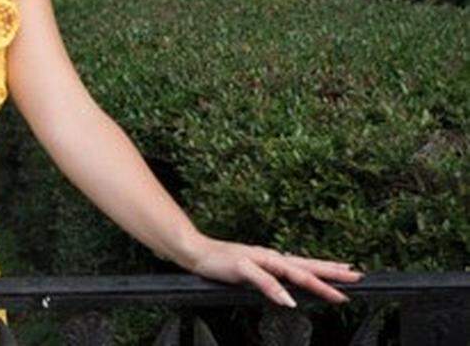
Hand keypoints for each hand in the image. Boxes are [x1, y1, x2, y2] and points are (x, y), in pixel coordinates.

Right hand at [183, 236, 363, 306]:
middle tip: (356, 278)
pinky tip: (288, 300)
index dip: (329, 267)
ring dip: (314, 282)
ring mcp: (257, 260)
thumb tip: (286, 288)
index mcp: (273, 259)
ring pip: (291, 272)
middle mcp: (269, 257)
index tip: (351, 271)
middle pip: (306, 266)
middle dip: (332, 273)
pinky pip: (263, 281)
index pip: (306, 264)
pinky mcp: (242, 267)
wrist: (196, 251)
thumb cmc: (221, 261)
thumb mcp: (250, 271)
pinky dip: (277, 290)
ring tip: (333, 293)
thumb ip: (268, 278)